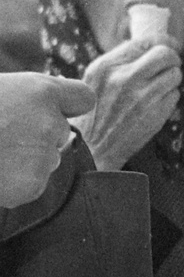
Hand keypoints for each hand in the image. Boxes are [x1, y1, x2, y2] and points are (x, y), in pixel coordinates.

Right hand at [0, 72, 95, 205]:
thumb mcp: (1, 90)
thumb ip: (25, 98)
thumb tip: (49, 110)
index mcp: (40, 91)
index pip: (81, 96)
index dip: (68, 104)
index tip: (57, 109)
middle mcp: (50, 121)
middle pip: (58, 133)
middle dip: (35, 137)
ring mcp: (44, 155)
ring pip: (45, 161)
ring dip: (24, 162)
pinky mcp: (34, 184)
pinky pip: (31, 186)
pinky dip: (13, 185)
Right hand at [74, 39, 182, 170]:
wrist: (92, 149)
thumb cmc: (93, 113)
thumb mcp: (94, 80)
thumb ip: (119, 60)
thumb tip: (151, 43)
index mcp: (106, 67)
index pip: (145, 42)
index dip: (161, 42)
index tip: (168, 45)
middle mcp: (125, 78)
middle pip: (166, 54)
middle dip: (172, 58)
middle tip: (170, 64)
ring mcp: (143, 97)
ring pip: (174, 74)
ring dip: (171, 79)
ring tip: (158, 87)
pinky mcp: (156, 114)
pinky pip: (175, 94)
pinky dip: (169, 97)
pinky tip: (155, 104)